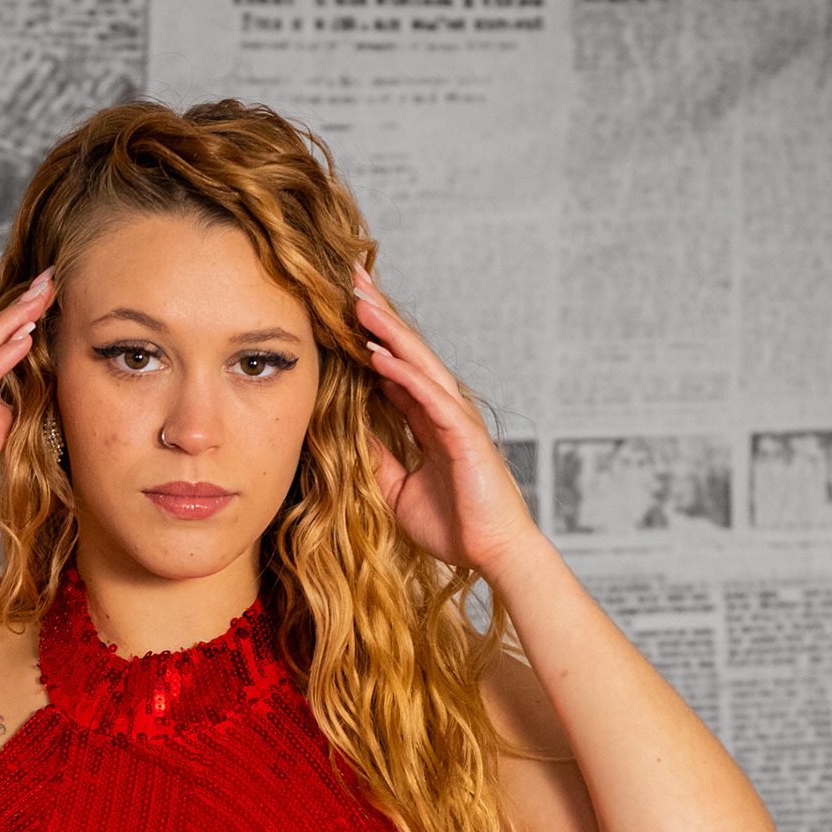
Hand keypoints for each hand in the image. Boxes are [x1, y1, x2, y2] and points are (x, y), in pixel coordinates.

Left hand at [353, 263, 534, 574]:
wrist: (491, 555)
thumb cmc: (452, 525)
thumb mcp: (395, 488)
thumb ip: (375, 456)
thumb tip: (343, 430)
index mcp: (426, 419)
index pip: (394, 366)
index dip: (369, 335)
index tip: (340, 305)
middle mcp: (442, 410)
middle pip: (406, 351)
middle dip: (378, 314)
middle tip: (349, 277)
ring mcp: (456, 419)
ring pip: (418, 364)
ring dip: (388, 332)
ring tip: (359, 301)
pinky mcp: (465, 436)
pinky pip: (431, 398)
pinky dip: (405, 374)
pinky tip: (380, 355)